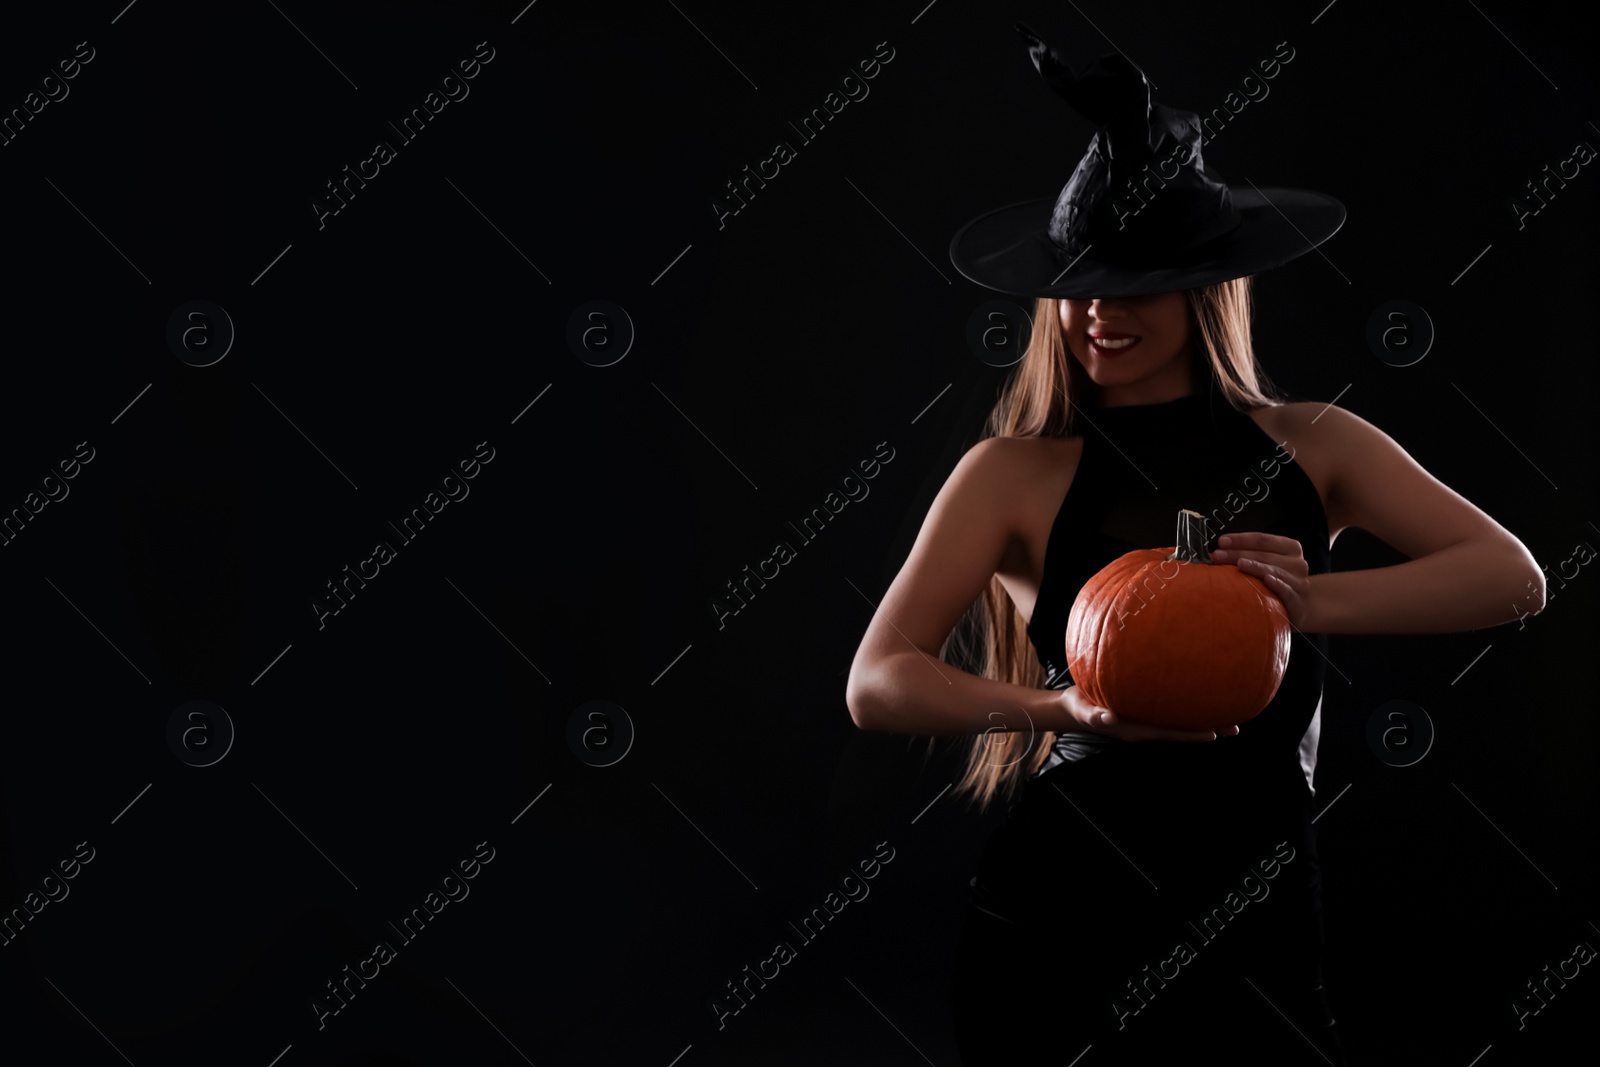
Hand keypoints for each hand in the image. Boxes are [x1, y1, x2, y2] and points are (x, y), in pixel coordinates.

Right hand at [1059, 684, 1239, 742]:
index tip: (1215, 734)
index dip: (1193, 734)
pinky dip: (1184, 700)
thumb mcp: (1084, 711)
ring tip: (1227, 707)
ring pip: (1178, 719)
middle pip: (1182, 729)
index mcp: (1137, 730)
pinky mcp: (1143, 706)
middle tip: (1236, 726)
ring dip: (1201, 715)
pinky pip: (1168, 705)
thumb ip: (1095, 715)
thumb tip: (1109, 718)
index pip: (1171, 733)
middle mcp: (1147, 726)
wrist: (1072, 707)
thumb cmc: (1078, 709)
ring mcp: (1146, 718)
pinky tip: (1195, 688)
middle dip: (1207, 728)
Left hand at [1210, 531, 1311, 628]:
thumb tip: (1218, 553)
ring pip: (1274, 570)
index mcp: (1290, 547)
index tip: (1221, 541)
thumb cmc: (1279, 581)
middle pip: (1264, 554)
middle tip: (1218, 555)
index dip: (1241, 539)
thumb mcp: (1269, 564)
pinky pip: (1287, 590)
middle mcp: (1297, 562)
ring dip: (1254, 566)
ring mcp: (1299, 581)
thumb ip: (1251, 555)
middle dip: (1239, 553)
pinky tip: (1266, 580)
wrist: (1302, 605)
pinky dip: (1277, 584)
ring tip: (1239, 564)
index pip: (1262, 539)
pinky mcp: (1298, 599)